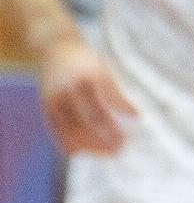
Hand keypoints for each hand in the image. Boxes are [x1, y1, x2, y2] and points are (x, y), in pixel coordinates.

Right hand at [39, 37, 136, 154]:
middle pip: (89, 119)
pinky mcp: (47, 108)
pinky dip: (70, 144)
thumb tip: (137, 116)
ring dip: (90, 145)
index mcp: (88, 76)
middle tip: (121, 148)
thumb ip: (115, 92)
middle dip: (105, 136)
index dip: (118, 118)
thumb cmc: (86, 62)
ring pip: (72, 130)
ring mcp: (56, 99)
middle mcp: (70, 88)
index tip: (132, 131)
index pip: (106, 103)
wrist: (55, 48)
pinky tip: (84, 152)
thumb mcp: (103, 69)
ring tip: (107, 153)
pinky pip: (58, 132)